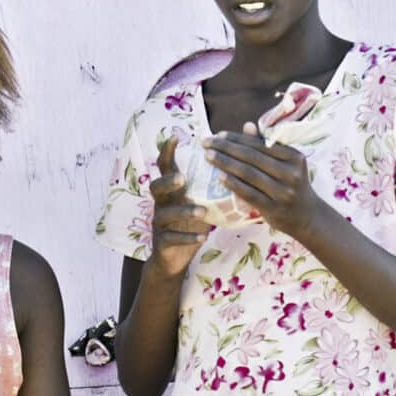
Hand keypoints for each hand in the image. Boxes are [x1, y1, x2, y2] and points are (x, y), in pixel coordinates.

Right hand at [146, 136, 212, 276]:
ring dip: (183, 211)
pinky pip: (170, 238)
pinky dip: (187, 237)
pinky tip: (202, 237)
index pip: (165, 166)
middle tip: (182, 179)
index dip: (166, 151)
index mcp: (172, 190)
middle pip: (156, 187)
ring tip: (203, 211)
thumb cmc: (193, 222)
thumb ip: (215, 177)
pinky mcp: (162, 243)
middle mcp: (162, 203)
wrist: (175, 258)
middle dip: (167, 181)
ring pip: (165, 213)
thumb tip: (239, 149)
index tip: (174, 137)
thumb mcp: (203, 199)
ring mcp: (160, 223)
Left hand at [206, 126, 326, 240]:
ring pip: (249, 174)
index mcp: (294, 157)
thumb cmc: (291, 186)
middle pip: (252, 157)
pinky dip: (234, 184)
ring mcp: (282, 192)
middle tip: (205, 143)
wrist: (307, 217)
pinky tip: (220, 176)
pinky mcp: (273, 208)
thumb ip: (266, 146)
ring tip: (208, 157)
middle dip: (226, 148)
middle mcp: (290, 173)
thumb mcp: (285, 164)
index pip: (260, 144)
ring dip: (225, 163)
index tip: (217, 135)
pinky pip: (249, 193)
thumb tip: (247, 125)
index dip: (237, 138)